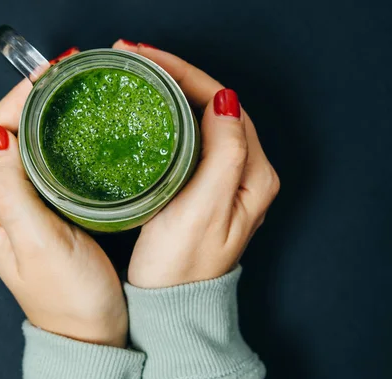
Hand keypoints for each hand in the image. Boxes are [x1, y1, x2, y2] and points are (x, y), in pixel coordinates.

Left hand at [0, 78, 126, 346]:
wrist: (89, 332)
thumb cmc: (71, 296)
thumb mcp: (41, 244)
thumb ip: (13, 192)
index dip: (12, 101)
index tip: (47, 75)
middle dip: (25, 101)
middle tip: (63, 76)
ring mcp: (18, 211)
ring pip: (19, 148)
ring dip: (38, 117)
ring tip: (68, 94)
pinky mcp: (41, 214)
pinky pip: (38, 165)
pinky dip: (51, 140)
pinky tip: (72, 132)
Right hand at [113, 41, 279, 287]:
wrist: (173, 306)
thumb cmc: (182, 267)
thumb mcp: (203, 210)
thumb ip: (224, 155)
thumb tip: (225, 102)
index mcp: (254, 176)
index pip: (226, 105)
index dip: (187, 75)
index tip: (149, 59)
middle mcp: (248, 174)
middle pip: (218, 107)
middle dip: (179, 76)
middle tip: (136, 59)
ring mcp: (228, 180)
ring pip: (205, 119)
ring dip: (175, 92)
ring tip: (140, 74)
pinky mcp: (207, 188)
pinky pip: (195, 138)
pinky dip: (173, 116)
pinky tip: (152, 108)